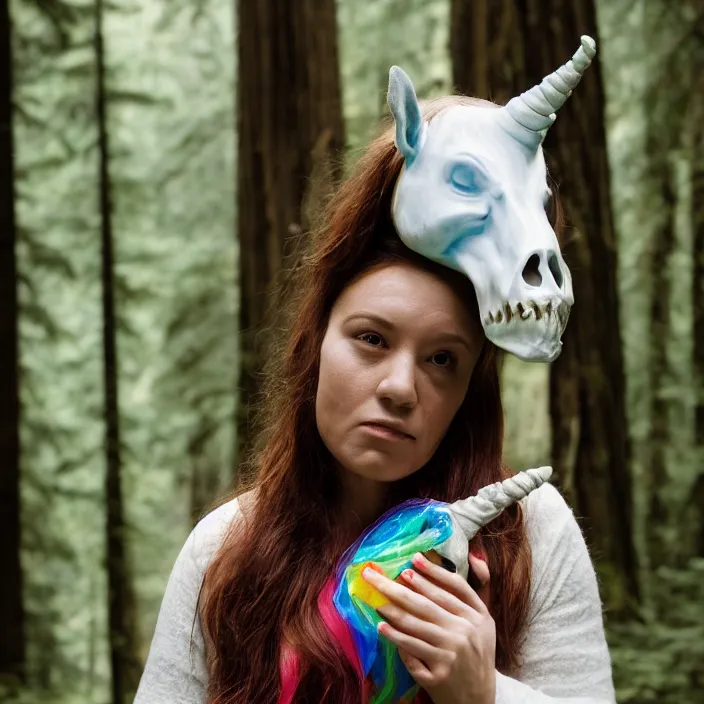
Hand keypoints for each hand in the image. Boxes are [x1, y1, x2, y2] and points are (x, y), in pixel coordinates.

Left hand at [362, 551, 494, 703]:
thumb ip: (479, 589)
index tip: (413, 559)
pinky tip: (382, 626)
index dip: (433, 571)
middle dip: (399, 587)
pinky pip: (412, 649)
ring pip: (416, 625)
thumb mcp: (485, 621)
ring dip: (392, 610)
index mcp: (479, 616)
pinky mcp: (439, 674)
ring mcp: (452, 654)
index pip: (453, 587)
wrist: (479, 700)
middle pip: (428, 603)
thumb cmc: (477, 653)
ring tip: (375, 598)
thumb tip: (473, 554)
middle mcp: (467, 632)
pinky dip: (395, 637)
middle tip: (378, 576)